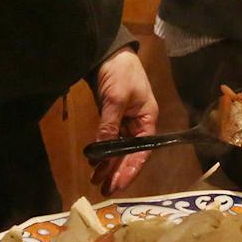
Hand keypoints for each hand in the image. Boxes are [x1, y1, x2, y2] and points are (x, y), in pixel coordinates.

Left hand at [89, 48, 159, 195]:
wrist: (109, 52)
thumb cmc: (120, 72)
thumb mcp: (116, 98)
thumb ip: (109, 124)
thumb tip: (101, 151)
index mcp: (148, 119)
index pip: (142, 152)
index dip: (130, 170)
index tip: (118, 185)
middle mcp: (139, 124)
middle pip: (130, 154)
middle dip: (117, 171)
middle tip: (104, 189)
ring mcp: (125, 121)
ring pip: (118, 149)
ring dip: (108, 164)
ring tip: (95, 180)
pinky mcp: (113, 118)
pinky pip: (110, 140)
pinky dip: (103, 151)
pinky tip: (94, 163)